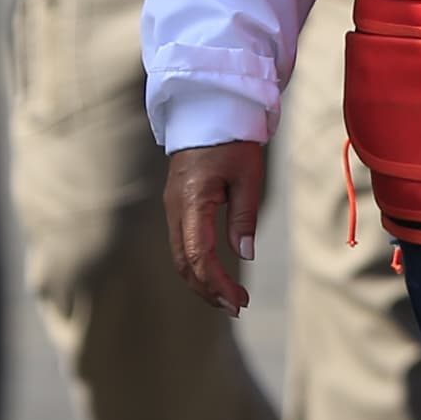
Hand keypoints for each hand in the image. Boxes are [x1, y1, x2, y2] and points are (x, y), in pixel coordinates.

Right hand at [164, 140, 267, 313]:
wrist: (209, 112)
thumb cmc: (232, 141)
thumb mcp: (248, 177)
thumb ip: (244, 217)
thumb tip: (244, 254)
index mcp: (192, 200)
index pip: (198, 254)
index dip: (217, 282)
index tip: (239, 301)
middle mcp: (175, 208)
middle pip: (183, 263)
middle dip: (207, 289)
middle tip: (235, 307)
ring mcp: (172, 208)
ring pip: (179, 257)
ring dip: (201, 280)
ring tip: (227, 299)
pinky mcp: (177, 206)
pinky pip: (181, 244)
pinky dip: (196, 265)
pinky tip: (214, 276)